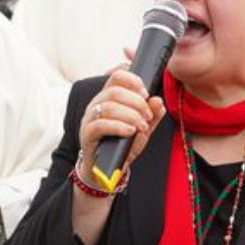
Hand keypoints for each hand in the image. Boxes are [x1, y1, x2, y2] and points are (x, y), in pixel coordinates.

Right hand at [79, 67, 166, 185]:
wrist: (106, 169)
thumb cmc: (123, 144)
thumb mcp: (142, 128)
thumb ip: (152, 114)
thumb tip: (158, 101)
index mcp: (109, 96)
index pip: (117, 75)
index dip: (133, 79)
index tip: (146, 92)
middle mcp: (97, 103)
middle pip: (115, 89)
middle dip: (136, 101)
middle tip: (148, 115)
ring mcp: (90, 117)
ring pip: (108, 105)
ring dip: (130, 115)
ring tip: (141, 126)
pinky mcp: (87, 133)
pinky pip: (101, 124)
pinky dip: (119, 126)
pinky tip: (130, 131)